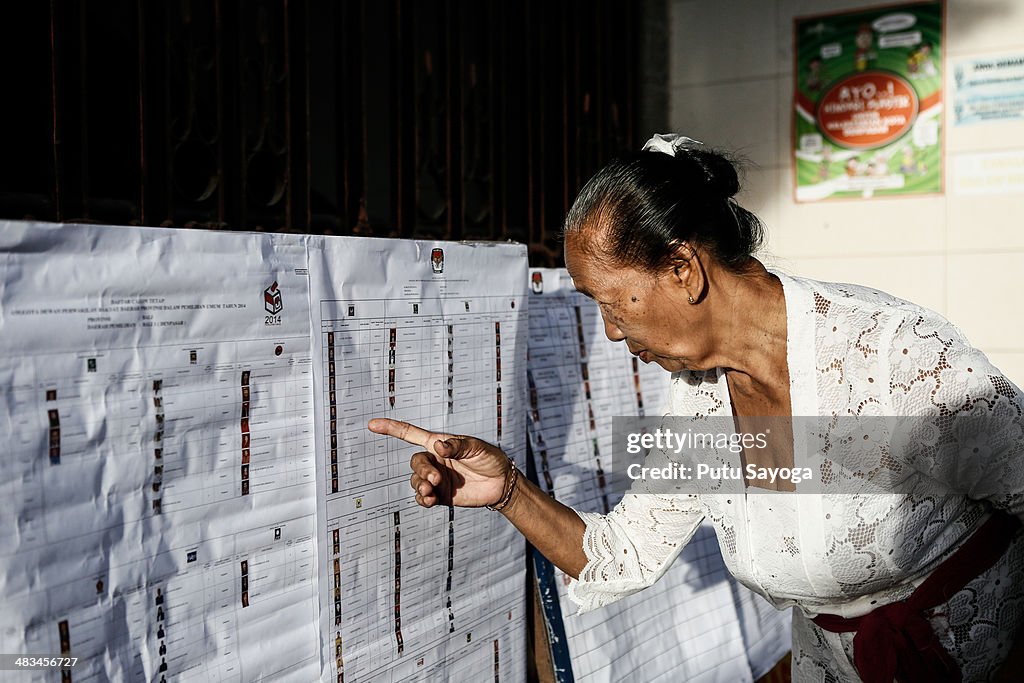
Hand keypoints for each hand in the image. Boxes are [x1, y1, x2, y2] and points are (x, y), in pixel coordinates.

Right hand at [367, 418, 511, 507]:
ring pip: (416, 481)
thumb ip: (457, 446)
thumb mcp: (476, 448)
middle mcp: (435, 461)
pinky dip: (422, 499)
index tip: (372, 425)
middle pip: (415, 463)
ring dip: (421, 486)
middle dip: (422, 471)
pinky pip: (422, 498)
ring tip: (432, 491)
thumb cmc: (490, 458)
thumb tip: (439, 446)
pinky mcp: (440, 496)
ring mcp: (436, 479)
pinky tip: (429, 500)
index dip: (391, 428)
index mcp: (439, 444)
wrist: (501, 483)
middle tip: (435, 479)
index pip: (411, 434)